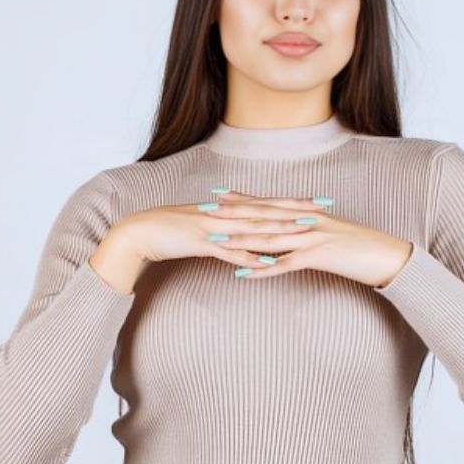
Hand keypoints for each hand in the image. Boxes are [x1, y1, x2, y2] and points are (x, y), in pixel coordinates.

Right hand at [97, 190, 329, 291]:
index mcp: (228, 210)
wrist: (139, 233)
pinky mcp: (201, 243)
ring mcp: (214, 227)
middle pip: (267, 212)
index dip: (293, 202)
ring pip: (253, 229)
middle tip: (324, 209)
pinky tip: (265, 262)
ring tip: (304, 232)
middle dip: (296, 211)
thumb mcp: (204, 228)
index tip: (318, 201)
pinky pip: (228, 251)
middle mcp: (225, 214)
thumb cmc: (172, 232)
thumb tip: (247, 238)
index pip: (268, 204)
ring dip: (279, 230)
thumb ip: (227, 231)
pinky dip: (247, 257)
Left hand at [204, 191, 414, 287]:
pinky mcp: (319, 256)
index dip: (245, 200)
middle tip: (206, 210)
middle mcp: (307, 222)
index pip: (271, 205)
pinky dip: (263, 270)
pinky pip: (286, 264)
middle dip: (234, 214)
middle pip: (264, 216)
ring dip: (241, 241)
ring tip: (215, 242)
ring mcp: (312, 238)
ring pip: (269, 239)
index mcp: (309, 215)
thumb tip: (297, 238)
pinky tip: (244, 276)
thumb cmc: (364, 249)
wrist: (389, 255)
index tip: (221, 195)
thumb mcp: (336, 236)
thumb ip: (314, 235)